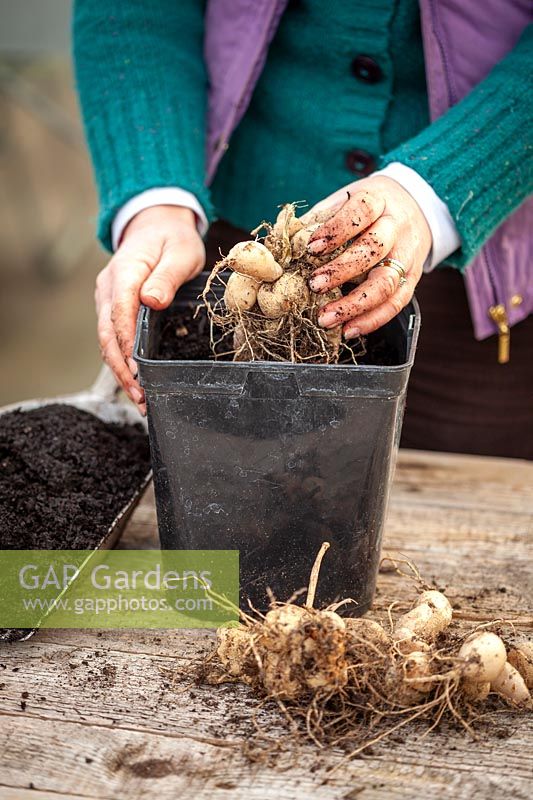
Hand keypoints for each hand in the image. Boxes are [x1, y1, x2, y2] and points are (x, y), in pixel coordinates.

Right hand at [95, 205, 204, 412]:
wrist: (156, 226)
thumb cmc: (172, 239)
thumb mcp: (180, 252)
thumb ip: (167, 276)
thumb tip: (151, 300)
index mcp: (125, 273)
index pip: (119, 314)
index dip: (126, 345)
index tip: (137, 371)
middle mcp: (109, 289)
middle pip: (107, 335)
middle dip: (121, 370)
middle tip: (140, 397)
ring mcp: (107, 300)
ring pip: (107, 342)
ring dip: (120, 372)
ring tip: (140, 399)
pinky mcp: (113, 308)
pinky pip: (113, 338)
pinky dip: (122, 362)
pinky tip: (136, 382)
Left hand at [306, 175, 431, 337]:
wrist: (413, 209)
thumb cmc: (366, 209)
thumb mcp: (344, 200)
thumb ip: (318, 220)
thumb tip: (285, 245)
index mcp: (378, 201)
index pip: (361, 211)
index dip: (336, 230)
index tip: (312, 247)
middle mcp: (396, 228)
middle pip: (373, 249)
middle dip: (341, 271)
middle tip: (313, 286)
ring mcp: (406, 256)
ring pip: (385, 282)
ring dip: (354, 304)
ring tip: (325, 318)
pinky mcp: (411, 280)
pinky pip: (395, 304)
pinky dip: (371, 320)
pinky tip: (348, 330)